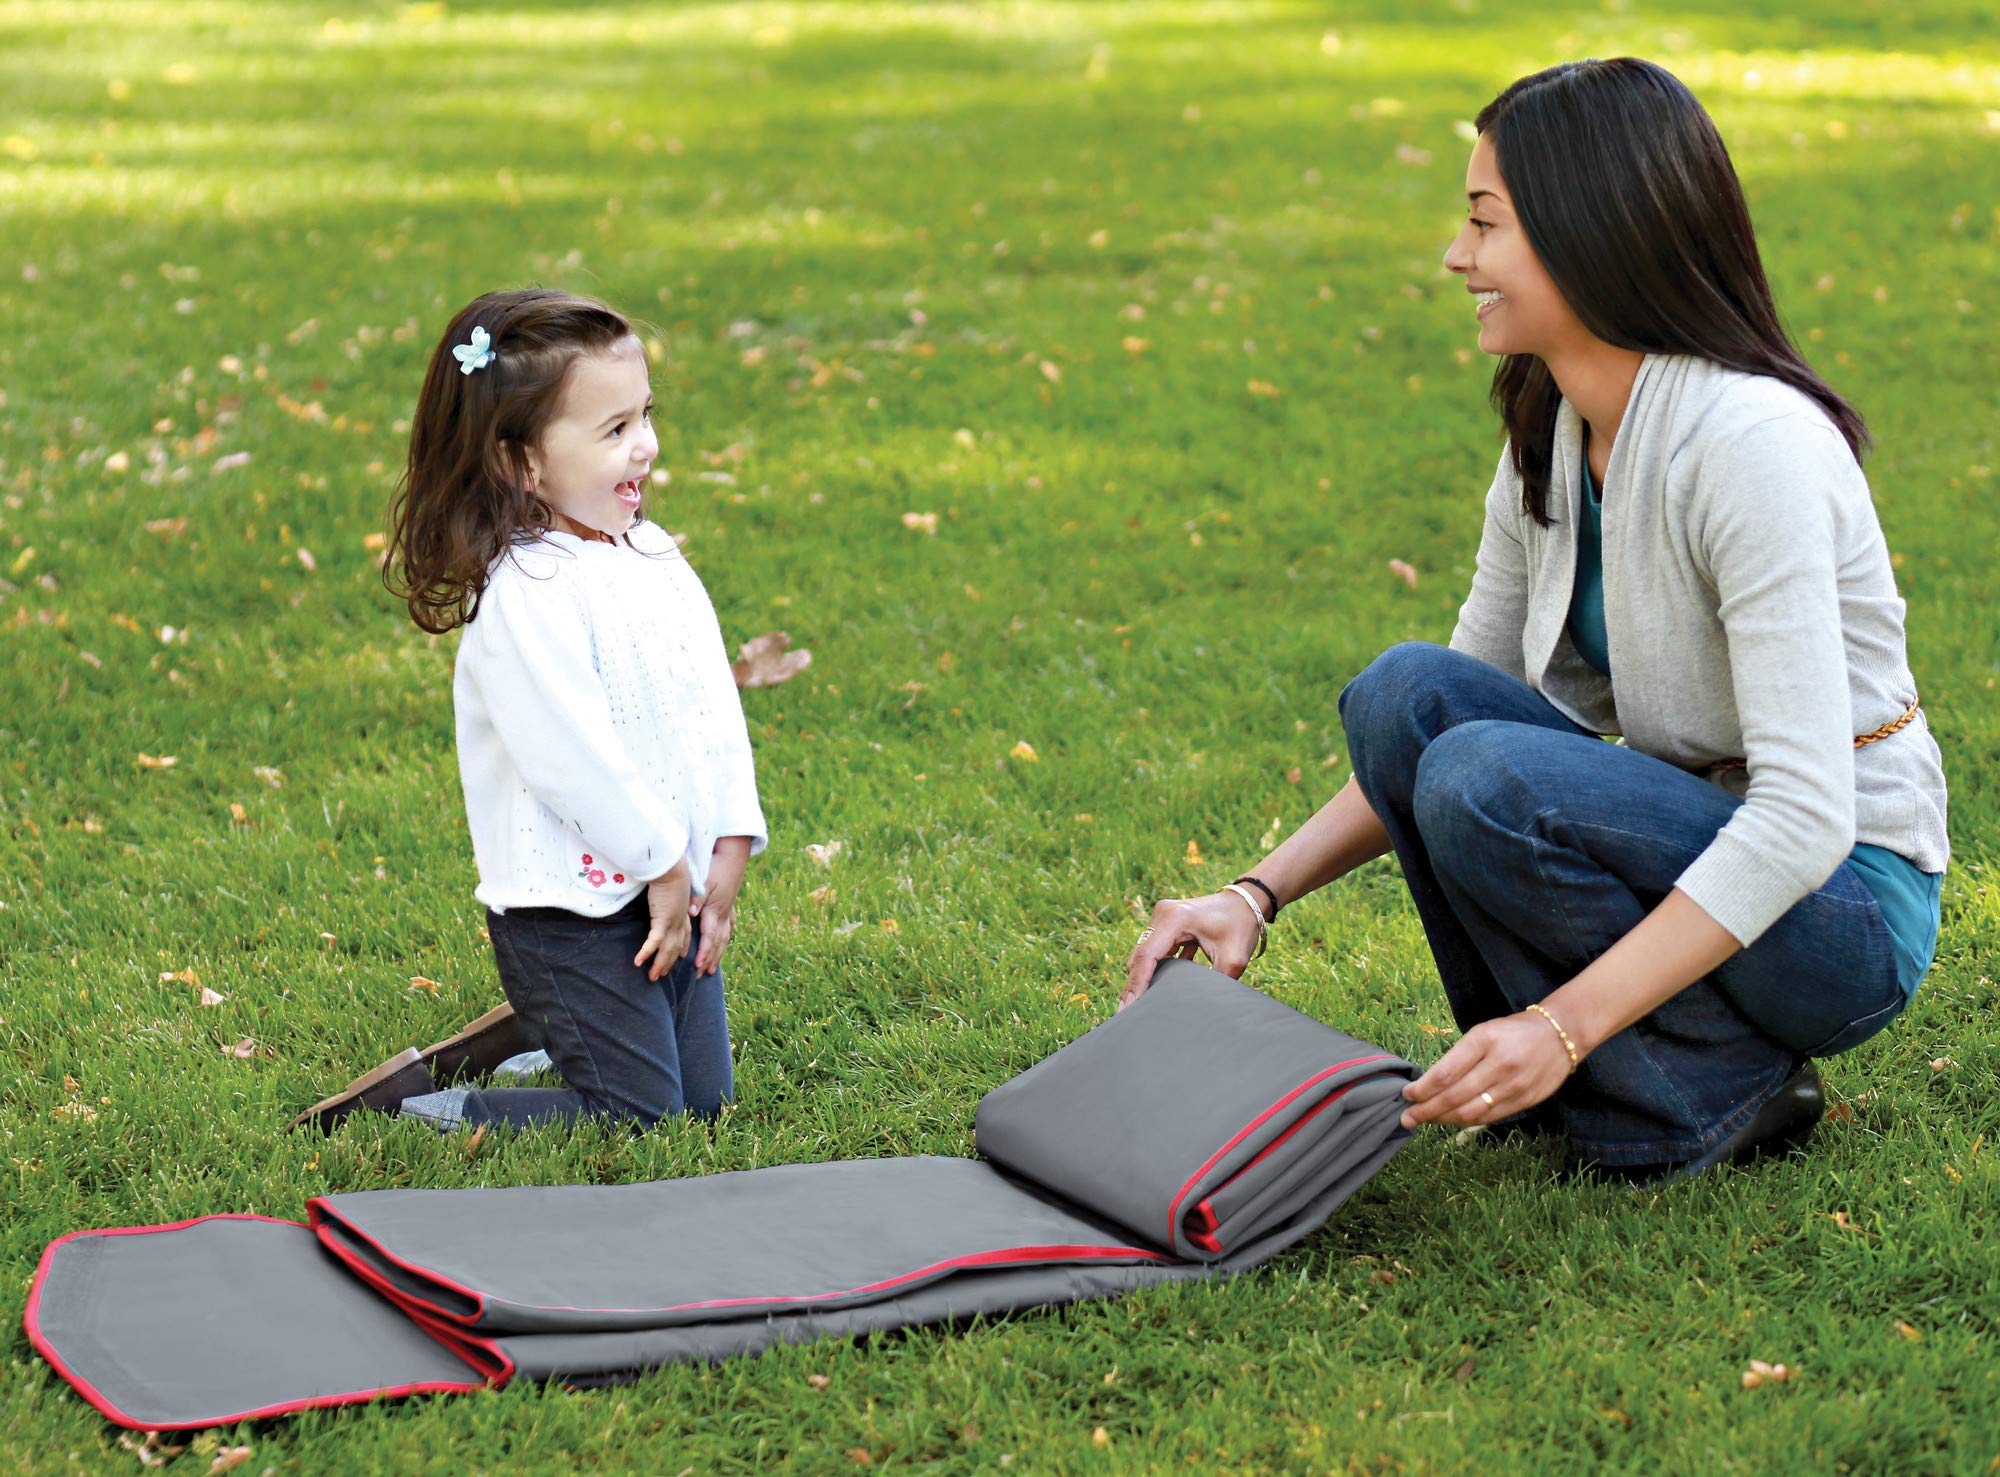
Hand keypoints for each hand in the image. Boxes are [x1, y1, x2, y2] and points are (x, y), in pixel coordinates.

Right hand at [634, 858, 691, 981]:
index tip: (679, 958)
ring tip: (651, 977)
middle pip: (675, 948)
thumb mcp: (673, 888)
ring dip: (658, 965)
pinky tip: (638, 962)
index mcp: (684, 913)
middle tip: (660, 975)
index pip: (684, 935)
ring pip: (666, 950)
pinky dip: (647, 953)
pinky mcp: (662, 921)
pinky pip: (654, 942)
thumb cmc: (671, 873)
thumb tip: (663, 895)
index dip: (682, 948)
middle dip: (668, 963)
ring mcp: (672, 923)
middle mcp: (680, 921)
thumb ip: (669, 895)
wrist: (672, 868)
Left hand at [689, 837, 749, 974]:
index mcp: (716, 909)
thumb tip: (691, 913)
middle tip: (702, 975)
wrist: (733, 855)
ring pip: (724, 937)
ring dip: (718, 954)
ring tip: (712, 969)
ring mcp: (729, 910)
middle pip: (718, 942)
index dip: (705, 952)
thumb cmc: (715, 866)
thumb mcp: (705, 881)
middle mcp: (724, 913)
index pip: (710, 936)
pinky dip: (724, 939)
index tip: (698, 966)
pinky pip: (728, 928)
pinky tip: (722, 944)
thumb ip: (696, 897)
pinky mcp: (729, 905)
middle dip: (710, 959)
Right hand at [1119, 891, 1261, 1010]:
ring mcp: (1162, 915)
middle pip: (1140, 956)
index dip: (1136, 985)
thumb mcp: (1233, 959)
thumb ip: (1214, 984)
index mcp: (1177, 918)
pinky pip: (1153, 948)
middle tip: (1126, 1014)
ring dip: (1142, 976)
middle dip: (1134, 985)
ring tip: (1138, 1005)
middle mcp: (1164, 913)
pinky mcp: (1166, 922)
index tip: (1128, 1009)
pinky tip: (1154, 988)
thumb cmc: (1241, 926)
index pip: (1148, 956)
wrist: (1247, 902)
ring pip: (1143, 953)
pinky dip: (1153, 967)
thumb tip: (1202, 1011)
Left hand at [1398, 1009, 1575, 1129]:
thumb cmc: (1513, 1031)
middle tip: (1407, 1117)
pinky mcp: (1525, 1101)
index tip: (1406, 1095)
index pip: (1445, 1073)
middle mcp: (1499, 1065)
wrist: (1560, 1035)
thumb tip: (1428, 1085)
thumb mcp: (1483, 1032)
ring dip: (1443, 1119)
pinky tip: (1452, 1120)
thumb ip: (1458, 1057)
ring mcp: (1514, 1086)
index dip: (1422, 1089)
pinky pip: (1489, 1118)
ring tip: (1426, 1120)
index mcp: (1484, 1040)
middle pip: (1454, 1097)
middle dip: (1426, 1110)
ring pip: (1470, 1112)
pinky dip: (1466, 1121)